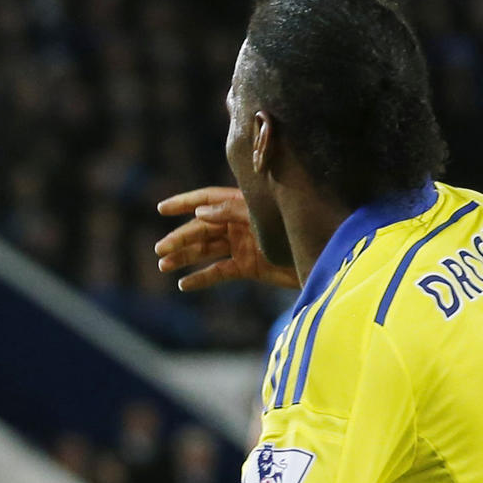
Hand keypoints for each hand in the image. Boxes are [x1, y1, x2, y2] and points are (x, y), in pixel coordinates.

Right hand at [154, 185, 299, 291]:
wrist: (322, 258)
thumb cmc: (297, 230)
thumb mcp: (263, 218)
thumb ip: (231, 212)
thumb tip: (198, 213)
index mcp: (244, 204)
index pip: (207, 198)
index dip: (184, 202)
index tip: (162, 209)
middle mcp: (240, 223)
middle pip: (202, 228)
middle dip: (180, 238)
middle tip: (160, 250)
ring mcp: (244, 245)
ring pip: (207, 250)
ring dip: (185, 257)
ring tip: (164, 266)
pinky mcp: (248, 267)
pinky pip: (219, 271)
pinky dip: (201, 278)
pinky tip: (183, 284)